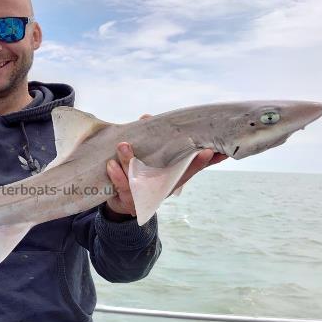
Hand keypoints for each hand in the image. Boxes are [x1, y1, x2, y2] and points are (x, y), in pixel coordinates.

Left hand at [104, 114, 227, 220]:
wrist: (122, 204)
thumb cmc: (140, 177)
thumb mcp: (150, 161)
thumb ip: (152, 142)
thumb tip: (147, 117)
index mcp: (170, 179)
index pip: (190, 169)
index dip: (201, 161)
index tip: (210, 150)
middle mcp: (161, 188)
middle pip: (173, 177)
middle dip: (177, 164)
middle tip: (185, 149)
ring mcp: (146, 196)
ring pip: (141, 179)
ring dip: (130, 161)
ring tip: (123, 145)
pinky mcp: (129, 200)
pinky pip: (122, 187)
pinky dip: (116, 175)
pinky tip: (111, 164)